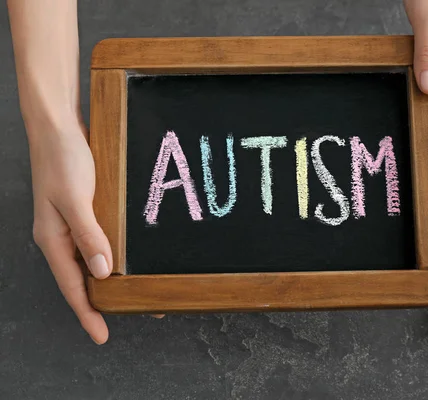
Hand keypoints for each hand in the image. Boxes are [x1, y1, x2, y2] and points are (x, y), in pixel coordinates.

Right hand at [29, 122, 112, 343]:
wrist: (58, 126)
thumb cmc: (62, 159)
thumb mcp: (75, 198)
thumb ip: (89, 234)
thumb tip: (103, 272)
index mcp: (53, 239)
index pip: (72, 285)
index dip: (87, 312)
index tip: (102, 336)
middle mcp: (62, 236)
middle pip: (83, 278)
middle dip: (104, 301)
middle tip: (134, 311)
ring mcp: (73, 225)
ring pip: (92, 262)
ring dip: (111, 279)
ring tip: (135, 292)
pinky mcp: (85, 212)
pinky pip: (99, 242)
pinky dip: (112, 255)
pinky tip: (127, 259)